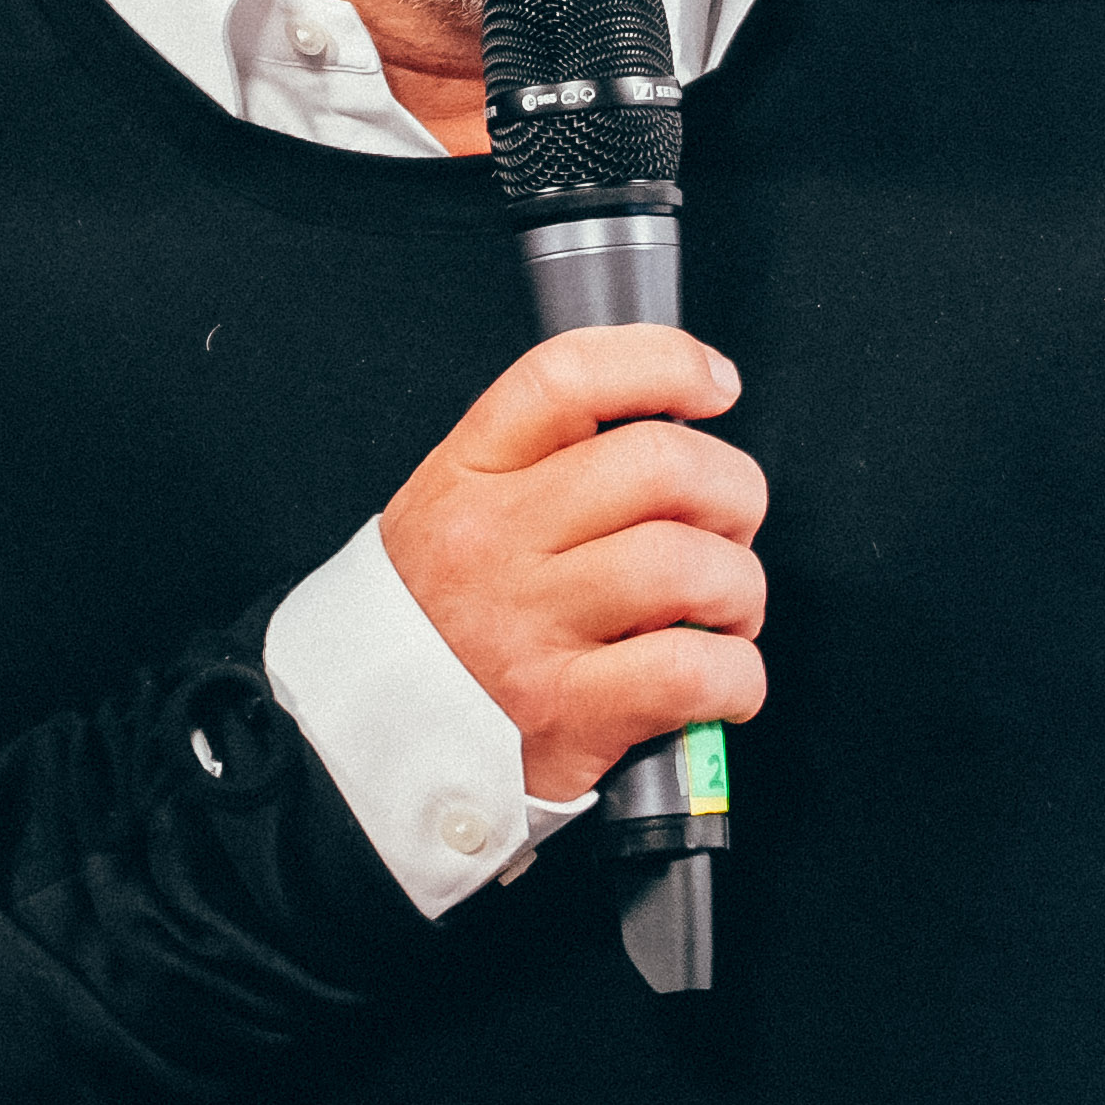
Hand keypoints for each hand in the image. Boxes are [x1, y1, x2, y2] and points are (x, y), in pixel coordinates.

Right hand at [375, 326, 766, 803]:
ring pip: (687, 564)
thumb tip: (678, 431)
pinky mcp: (565, 710)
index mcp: (469, 475)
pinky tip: (724, 681)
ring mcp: (528, 625)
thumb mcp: (458, 511)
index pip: (568, 377)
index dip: (663, 362)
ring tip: (724, 613)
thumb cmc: (442, 623)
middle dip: (732, 492)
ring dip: (738, 589)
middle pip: (659, 463)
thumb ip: (549, 462)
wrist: (366, 742)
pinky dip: (736, 675)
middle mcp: (494, 540)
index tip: (714, 386)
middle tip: (729, 530)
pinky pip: (690, 670)